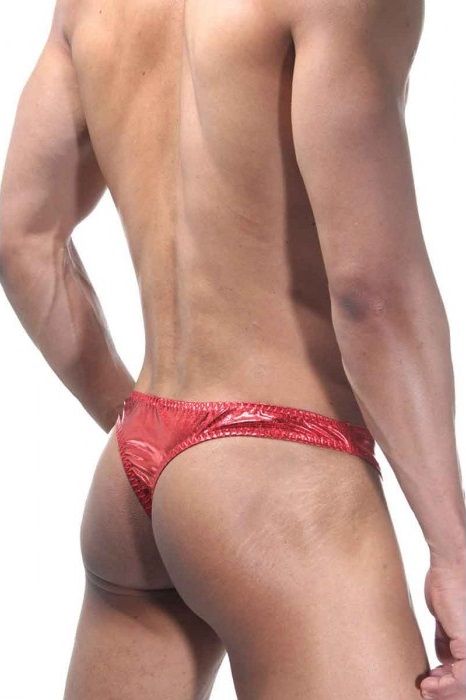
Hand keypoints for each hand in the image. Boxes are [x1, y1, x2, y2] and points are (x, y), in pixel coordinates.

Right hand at [420, 562, 465, 698]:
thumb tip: (444, 659)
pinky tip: (428, 681)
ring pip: (465, 684)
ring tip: (426, 687)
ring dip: (443, 691)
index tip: (434, 683)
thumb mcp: (448, 619)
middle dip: (447, 690)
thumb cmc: (450, 583)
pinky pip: (461, 678)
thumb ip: (448, 639)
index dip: (452, 683)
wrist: (454, 566)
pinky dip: (444, 685)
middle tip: (428, 689)